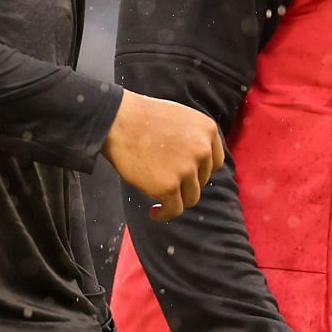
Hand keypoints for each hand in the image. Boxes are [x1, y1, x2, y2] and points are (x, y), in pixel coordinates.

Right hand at [100, 89, 225, 220]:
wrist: (116, 120)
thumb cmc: (142, 117)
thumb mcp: (180, 119)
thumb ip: (194, 138)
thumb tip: (197, 165)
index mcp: (207, 130)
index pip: (215, 161)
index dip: (199, 170)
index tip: (186, 175)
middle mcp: (202, 150)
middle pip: (202, 180)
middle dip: (185, 183)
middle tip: (164, 179)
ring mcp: (186, 169)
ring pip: (191, 197)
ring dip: (176, 199)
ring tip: (159, 196)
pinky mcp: (168, 186)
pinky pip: (174, 210)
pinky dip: (164, 214)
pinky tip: (154, 212)